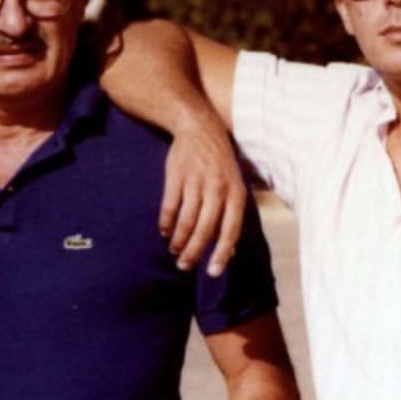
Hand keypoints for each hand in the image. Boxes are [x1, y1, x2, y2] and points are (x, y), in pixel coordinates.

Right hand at [159, 112, 245, 276]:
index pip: (230, 230)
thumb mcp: (234, 185)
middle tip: (185, 266)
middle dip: (194, 252)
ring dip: (179, 240)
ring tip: (174, 251)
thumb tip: (230, 250)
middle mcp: (217, 189)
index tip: (213, 272)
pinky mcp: (176, 176)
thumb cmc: (220, 164)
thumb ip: (232, 215)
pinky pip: (170, 206)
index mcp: (235, 193)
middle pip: (205, 229)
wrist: (199, 127)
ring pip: (186, 221)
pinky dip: (166, 223)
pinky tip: (165, 232)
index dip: (222, 253)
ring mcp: (195, 182)